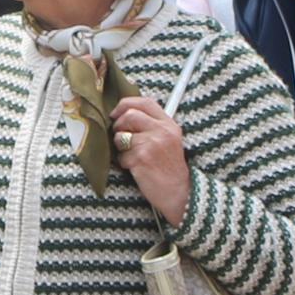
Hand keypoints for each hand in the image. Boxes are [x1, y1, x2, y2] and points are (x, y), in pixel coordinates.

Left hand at [110, 93, 189, 225]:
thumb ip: (153, 124)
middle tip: (120, 137)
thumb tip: (124, 113)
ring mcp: (151, 144)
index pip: (145, 102)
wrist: (178, 193)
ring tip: (132, 156)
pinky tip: (136, 168)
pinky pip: (121, 156)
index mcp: (169, 124)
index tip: (116, 113)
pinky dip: (124, 163)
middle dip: (118, 126)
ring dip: (120, 147)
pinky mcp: (141, 158)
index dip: (126, 104)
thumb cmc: (169, 167)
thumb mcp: (169, 140)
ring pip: (121, 136)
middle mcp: (162, 131)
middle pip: (129, 115)